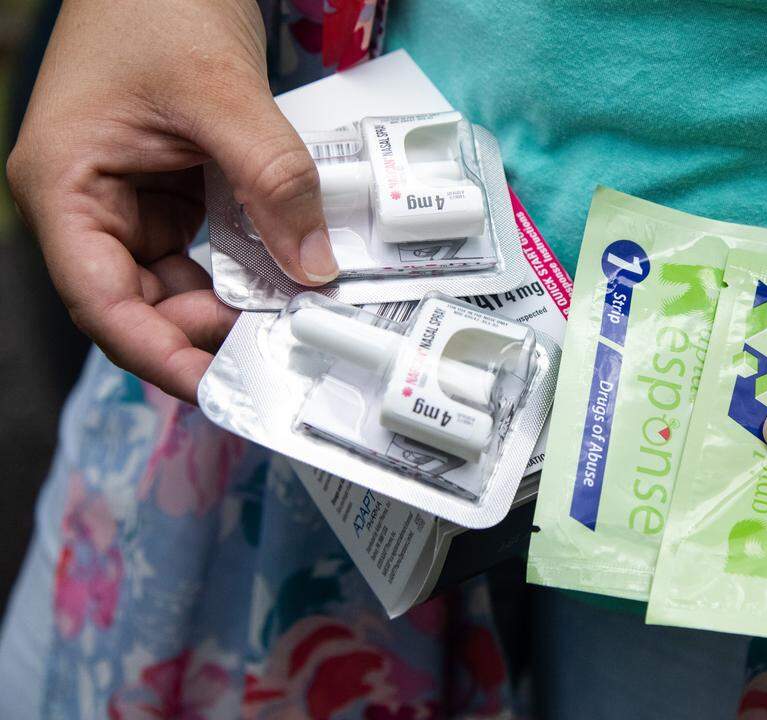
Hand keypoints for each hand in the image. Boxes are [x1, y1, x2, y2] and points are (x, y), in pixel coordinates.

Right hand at [6, 0, 337, 402]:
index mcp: (66, 188)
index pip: (102, 303)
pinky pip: (204, 248)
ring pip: (176, 282)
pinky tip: (286, 275)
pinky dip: (243, 265)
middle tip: (281, 350)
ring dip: (232, 302)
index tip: (221, 387)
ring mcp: (129, 199)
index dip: (159, 355)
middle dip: (207, 332)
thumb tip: (315, 269)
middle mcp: (89, 205)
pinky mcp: (168, 190)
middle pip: (140, 304)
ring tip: (292, 318)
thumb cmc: (160, 5)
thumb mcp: (223, 96)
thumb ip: (273, 183)